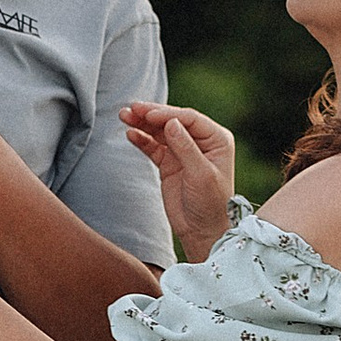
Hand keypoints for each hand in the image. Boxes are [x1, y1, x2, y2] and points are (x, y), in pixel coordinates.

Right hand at [123, 102, 235, 262]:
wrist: (202, 231)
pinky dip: (142, 140)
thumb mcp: (201, 175)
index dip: (167, 114)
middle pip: (172, 121)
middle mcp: (201, 142)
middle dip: (151, 115)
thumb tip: (171, 122)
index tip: (148, 114)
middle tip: (131, 108)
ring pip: (160, 132)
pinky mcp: (169, 163)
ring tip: (124, 116)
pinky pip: (154, 147)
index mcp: (216, 139)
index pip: (189, 119)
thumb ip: (186, 148)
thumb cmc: (211, 205)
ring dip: (142, 124)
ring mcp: (183, 152)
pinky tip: (130, 134)